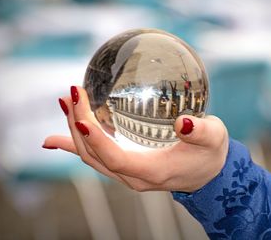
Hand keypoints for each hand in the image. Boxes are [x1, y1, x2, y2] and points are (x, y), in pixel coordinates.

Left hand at [43, 86, 228, 191]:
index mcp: (153, 171)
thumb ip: (199, 132)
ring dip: (74, 131)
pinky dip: (77, 144)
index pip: (116, 159)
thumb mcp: (213, 138)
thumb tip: (182, 122)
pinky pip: (97, 156)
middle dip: (78, 126)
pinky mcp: (127, 165)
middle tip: (73, 94)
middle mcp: (134, 177)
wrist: (207, 173)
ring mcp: (128, 173)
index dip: (96, 141)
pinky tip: (57, 137)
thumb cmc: (210, 153)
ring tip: (65, 103)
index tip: (80, 116)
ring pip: (92, 156)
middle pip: (96, 156)